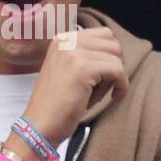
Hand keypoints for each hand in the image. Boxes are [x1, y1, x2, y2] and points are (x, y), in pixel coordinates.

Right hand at [22, 27, 128, 144]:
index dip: (110, 56)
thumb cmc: (57, 104)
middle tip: (100, 86)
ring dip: (114, 77)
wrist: (40, 126)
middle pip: (112, 43)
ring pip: (116, 57)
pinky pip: (118, 70)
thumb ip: (87, 56)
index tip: (104, 76)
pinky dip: (121, 85)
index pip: (103, 34)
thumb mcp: (69, 70)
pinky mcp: (82, 68)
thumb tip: (118, 53)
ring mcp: (73, 53)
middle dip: (113, 66)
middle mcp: (66, 41)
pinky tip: (114, 97)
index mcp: (62, 39)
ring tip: (97, 93)